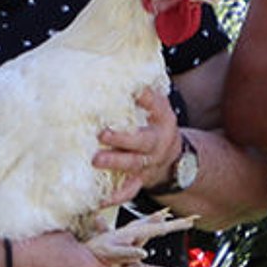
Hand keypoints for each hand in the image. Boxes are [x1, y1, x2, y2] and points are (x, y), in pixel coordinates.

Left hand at [93, 87, 182, 203]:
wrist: (170, 157)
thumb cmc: (153, 124)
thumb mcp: (155, 105)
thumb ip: (143, 93)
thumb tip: (117, 68)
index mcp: (163, 120)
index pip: (157, 106)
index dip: (148, 99)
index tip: (137, 92)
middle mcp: (157, 143)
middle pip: (141, 141)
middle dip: (122, 138)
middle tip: (102, 133)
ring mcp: (149, 164)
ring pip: (133, 165)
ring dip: (115, 163)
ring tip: (96, 160)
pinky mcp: (140, 181)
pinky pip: (128, 191)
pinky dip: (114, 196)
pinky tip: (98, 199)